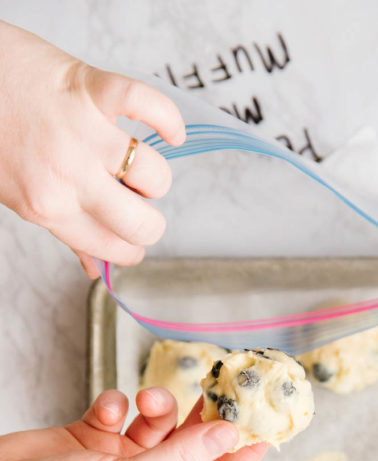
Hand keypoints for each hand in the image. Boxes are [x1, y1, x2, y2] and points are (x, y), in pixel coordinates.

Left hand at [0, 20, 185, 277]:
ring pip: (153, 176)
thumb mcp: (18, 195)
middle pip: (142, 224)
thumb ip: (63, 229)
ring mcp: (82, 132)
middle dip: (150, 222)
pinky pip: (147, 105)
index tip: (133, 240)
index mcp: (49, 207)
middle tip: (138, 206)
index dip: (132, 249)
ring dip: (155, 178)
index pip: (114, 248)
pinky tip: (171, 132)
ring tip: (140, 168)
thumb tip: (95, 267)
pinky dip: (168, 120)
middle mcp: (68, 175)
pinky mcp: (92, 88)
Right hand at [0, 388, 266, 460]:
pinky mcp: (94, 439)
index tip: (268, 423)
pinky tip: (106, 410)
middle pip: (193, 447)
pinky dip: (118, 404)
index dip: (244, 453)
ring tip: (145, 400)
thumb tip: (230, 436)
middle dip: (205, 418)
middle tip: (222, 386)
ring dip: (156, 405)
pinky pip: (122, 412)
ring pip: (159, 422)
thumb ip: (182, 457)